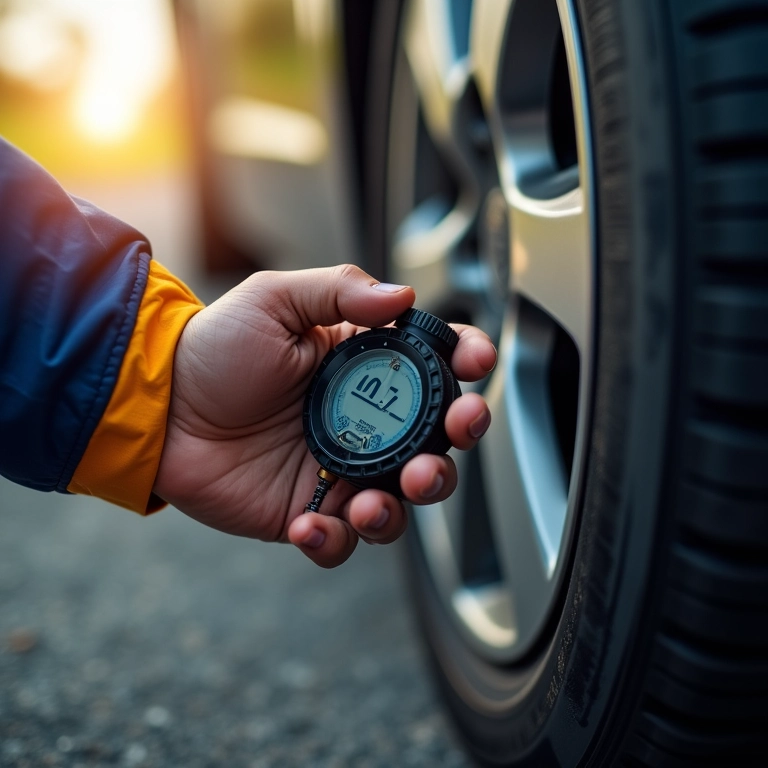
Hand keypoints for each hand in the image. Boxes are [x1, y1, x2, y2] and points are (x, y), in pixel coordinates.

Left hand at [153, 265, 495, 566]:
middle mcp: (362, 422)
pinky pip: (340, 540)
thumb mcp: (274, 300)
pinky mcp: (306, 512)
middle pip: (434, 442)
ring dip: (402, 507)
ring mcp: (338, 470)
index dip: (466, 364)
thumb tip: (403, 296)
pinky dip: (334, 541)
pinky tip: (309, 524)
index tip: (476, 363)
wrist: (161, 410)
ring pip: (399, 501)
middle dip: (453, 446)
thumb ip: (339, 290)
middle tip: (444, 443)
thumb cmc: (214, 350)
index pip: (433, 366)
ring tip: (369, 503)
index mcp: (363, 370)